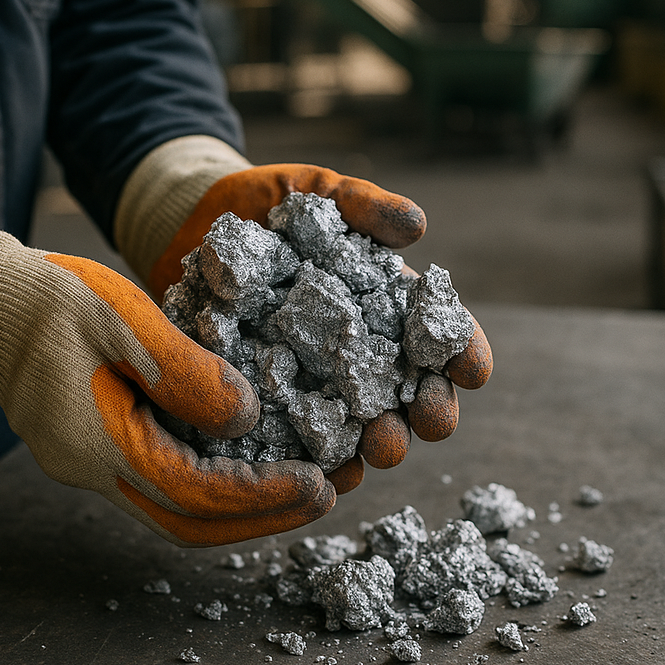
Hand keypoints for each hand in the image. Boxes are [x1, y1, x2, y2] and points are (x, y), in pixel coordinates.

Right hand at [0, 216, 334, 544]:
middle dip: (261, 517)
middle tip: (323, 495)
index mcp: (100, 446)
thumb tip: (247, 418)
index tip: (320, 483)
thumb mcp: (122, 320)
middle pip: (189, 523)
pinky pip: (162, 480)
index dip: (263, 495)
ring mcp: (91, 464)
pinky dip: (210, 480)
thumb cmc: (48, 301)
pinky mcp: (95, 446)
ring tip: (297, 482)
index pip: (196, 495)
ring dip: (239, 505)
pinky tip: (245, 452)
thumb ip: (184, 372)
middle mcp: (95, 471)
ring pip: (176, 509)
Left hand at [147, 163, 492, 488]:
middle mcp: (358, 349)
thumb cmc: (268, 203)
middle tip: (430, 422)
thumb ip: (364, 205)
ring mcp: (315, 380)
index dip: (463, 351)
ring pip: (358, 424)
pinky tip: (323, 474)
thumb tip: (416, 226)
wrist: (192, 223)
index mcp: (385, 301)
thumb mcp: (318, 191)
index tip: (472, 369)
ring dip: (377, 442)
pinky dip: (314, 461)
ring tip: (379, 450)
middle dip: (428, 409)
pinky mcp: (267, 401)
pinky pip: (296, 441)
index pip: (439, 332)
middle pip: (408, 389)